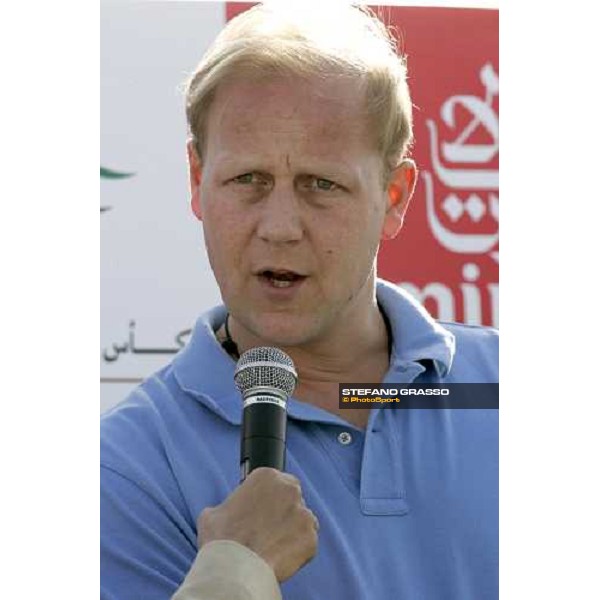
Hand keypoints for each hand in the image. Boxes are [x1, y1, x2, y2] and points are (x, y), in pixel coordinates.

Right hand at [198, 467, 318, 581]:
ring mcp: (303, 512)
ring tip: (273, 546)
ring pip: (302, 519)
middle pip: (292, 496)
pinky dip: (298, 549)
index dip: (269, 498)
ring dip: (292, 529)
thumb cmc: (222, 539)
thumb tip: (230, 512)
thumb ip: (230, 505)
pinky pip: (307, 541)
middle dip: (284, 510)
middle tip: (270, 528)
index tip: (262, 511)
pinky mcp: (311, 536)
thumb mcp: (214, 511)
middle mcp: (289, 489)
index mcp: (267, 476)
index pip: (276, 482)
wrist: (235, 568)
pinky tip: (280, 556)